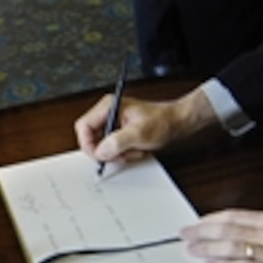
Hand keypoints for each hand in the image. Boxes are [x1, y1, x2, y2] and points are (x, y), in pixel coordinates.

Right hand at [73, 87, 216, 164]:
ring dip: (118, 154)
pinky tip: (137, 149)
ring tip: (135, 150)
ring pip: (103, 146)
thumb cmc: (163, 121)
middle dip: (107, 151)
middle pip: (91, 137)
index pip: (84, 126)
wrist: (178, 122)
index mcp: (109, 106)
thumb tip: (100, 151)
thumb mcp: (140, 133)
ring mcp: (113, 122)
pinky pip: (113, 148)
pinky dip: (124, 153)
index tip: (99, 156)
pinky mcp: (119, 131)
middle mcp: (108, 112)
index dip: (88, 144)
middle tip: (122, 155)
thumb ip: (118, 142)